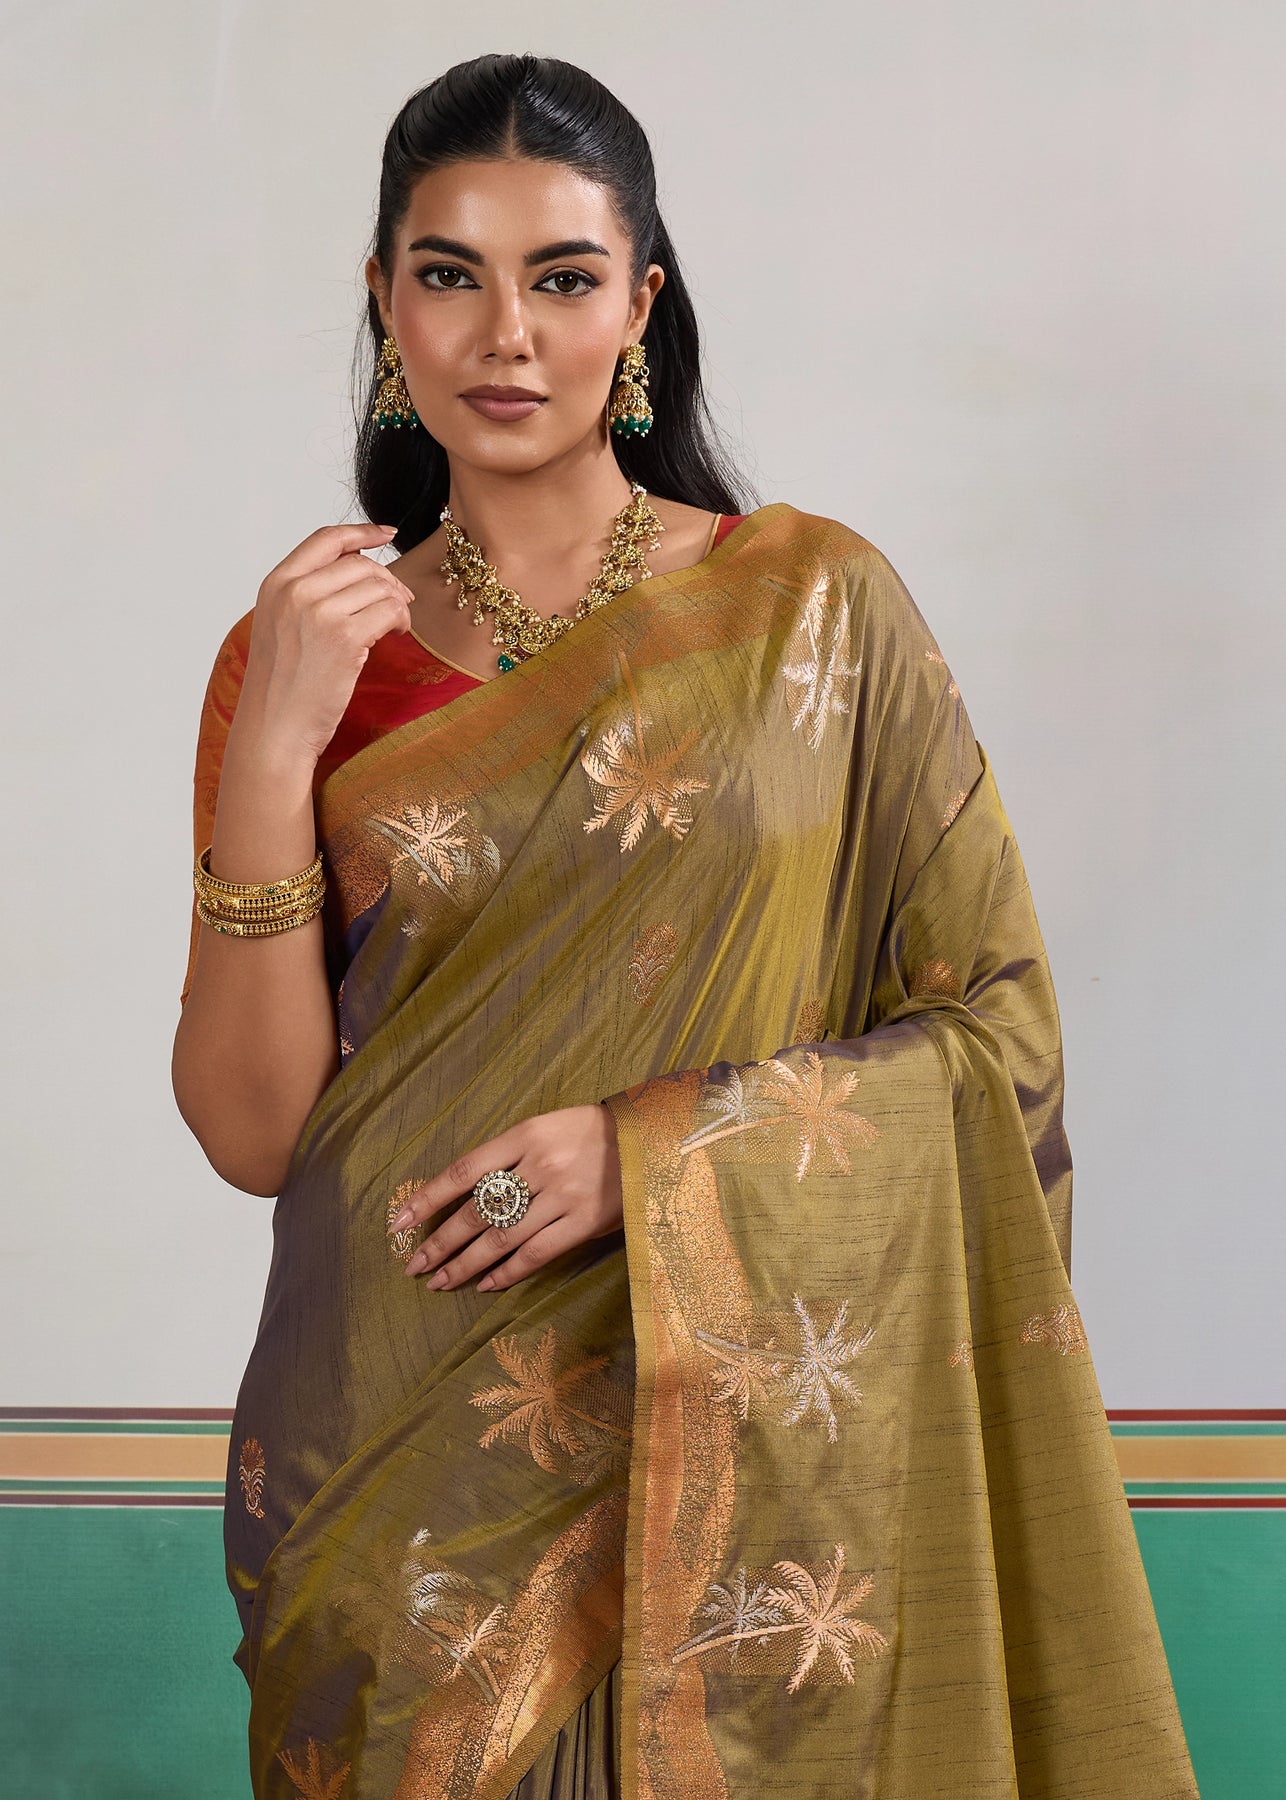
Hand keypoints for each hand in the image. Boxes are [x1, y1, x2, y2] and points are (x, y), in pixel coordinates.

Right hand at [236, 521, 415, 766]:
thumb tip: (364, 573)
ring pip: (380, 586)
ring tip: (396, 626)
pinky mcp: (344, 638)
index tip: (387, 533)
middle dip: (388, 581)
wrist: (274, 729)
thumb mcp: (281, 628)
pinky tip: (397, 635)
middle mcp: (295, 592)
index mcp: (276, 584)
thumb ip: (309, 596)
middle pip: (361, 564)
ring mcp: (318, 613)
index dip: (360, 532)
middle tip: (401, 602)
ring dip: (398, 604)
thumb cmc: (282, 687)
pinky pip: (390, 611)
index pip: (325, 540)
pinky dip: (401, 620)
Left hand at [388, 1103, 623, 1291]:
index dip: (427, 1199)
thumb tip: (466, 1196)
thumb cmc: (592, 1134)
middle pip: (475, 1212)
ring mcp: (561, 1196)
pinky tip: (485, 1285)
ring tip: (439, 1282)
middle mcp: (538, 1165)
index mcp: (524, 1135)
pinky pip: (535, 1254)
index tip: (399, 1224)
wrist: (651, 1139)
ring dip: (465, 1265)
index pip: (462, 1171)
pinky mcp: (584, 1222)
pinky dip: (507, 1272)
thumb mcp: (547, 1128)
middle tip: (413, 1267)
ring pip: (500, 1239)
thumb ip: (511, 1157)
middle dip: (440, 1244)